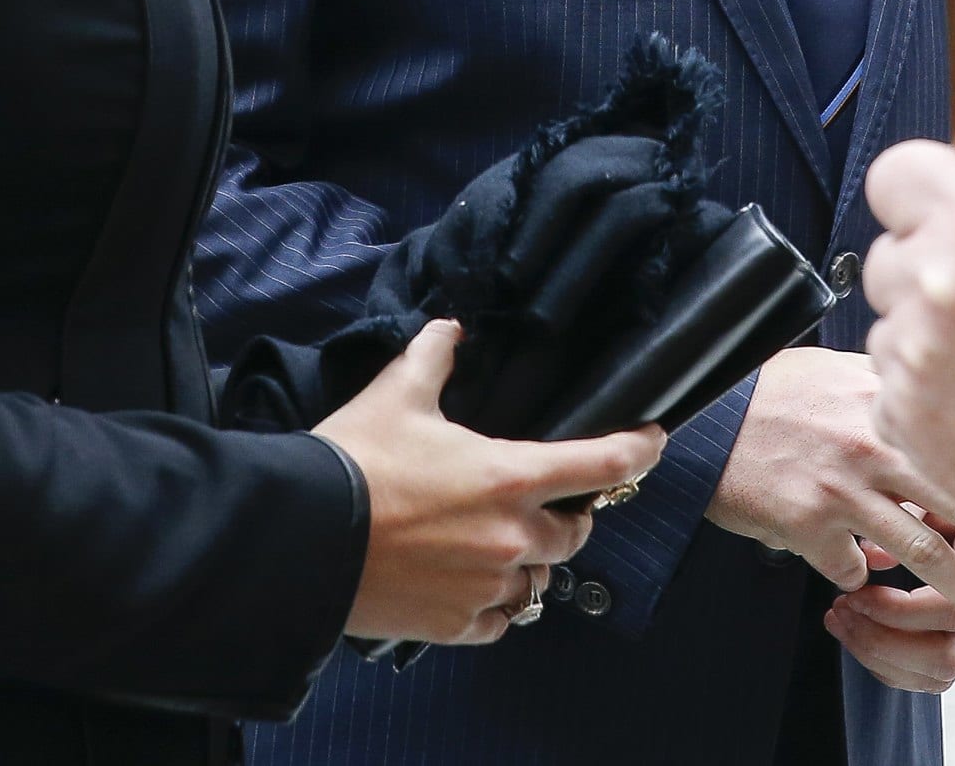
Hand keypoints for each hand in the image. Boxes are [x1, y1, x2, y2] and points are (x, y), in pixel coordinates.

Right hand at [313, 320, 663, 643]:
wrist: (302, 539)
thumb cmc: (354, 462)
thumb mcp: (397, 396)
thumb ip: (434, 357)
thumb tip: (450, 329)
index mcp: (510, 476)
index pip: (603, 464)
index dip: (638, 450)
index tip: (652, 442)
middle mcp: (512, 536)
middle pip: (575, 532)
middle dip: (567, 517)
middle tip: (542, 503)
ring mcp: (486, 585)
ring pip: (537, 580)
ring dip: (528, 563)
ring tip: (498, 546)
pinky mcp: (456, 624)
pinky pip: (500, 620)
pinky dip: (495, 605)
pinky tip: (473, 587)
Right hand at [708, 347, 954, 633]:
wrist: (704, 415)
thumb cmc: (773, 392)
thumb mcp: (840, 374)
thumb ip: (888, 396)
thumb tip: (928, 415)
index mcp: (887, 404)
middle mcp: (874, 446)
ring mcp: (842, 488)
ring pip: (922, 551)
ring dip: (948, 585)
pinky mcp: (806, 524)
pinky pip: (850, 570)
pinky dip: (858, 579)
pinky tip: (856, 572)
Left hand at [826, 516, 954, 692]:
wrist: (947, 537)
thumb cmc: (935, 514)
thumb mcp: (922, 503)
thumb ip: (903, 519)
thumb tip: (873, 556)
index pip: (951, 608)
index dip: (899, 610)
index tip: (858, 593)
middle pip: (946, 656)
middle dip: (883, 639)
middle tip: (843, 608)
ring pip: (934, 675)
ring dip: (876, 653)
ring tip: (839, 619)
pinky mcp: (952, 659)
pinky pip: (920, 681)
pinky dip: (881, 665)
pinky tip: (853, 633)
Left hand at [863, 146, 954, 558]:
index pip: (895, 173)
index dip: (924, 193)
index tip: (948, 216)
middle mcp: (935, 284)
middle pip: (887, 253)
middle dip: (930, 266)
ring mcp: (914, 357)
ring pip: (889, 322)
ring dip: (927, 332)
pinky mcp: (905, 419)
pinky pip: (893, 386)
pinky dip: (927, 391)